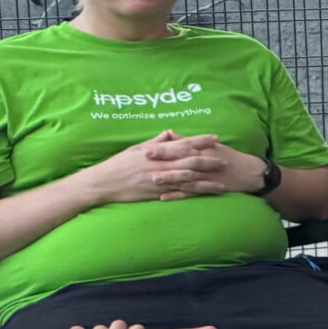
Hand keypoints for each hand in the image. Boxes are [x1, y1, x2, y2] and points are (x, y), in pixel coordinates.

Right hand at [82, 131, 242, 203]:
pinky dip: (193, 193)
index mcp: (156, 152)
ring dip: (206, 179)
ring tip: (222, 180)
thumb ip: (155, 142)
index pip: (183, 144)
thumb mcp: (136, 148)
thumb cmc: (117, 164)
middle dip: (210, 160)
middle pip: (190, 161)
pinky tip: (204, 195)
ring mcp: (159, 181)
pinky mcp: (156, 194)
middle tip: (226, 160)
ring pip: (188, 179)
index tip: (216, 138)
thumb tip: (169, 134)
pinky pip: (178, 194)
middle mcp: (160, 166)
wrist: (102, 183)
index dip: (201, 141)